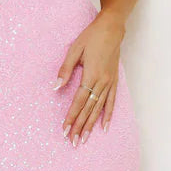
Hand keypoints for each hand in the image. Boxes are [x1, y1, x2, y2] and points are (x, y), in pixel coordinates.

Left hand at [54, 11, 125, 143]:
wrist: (112, 28)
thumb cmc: (91, 37)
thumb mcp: (74, 50)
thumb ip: (65, 70)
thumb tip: (56, 87)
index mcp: (91, 75)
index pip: (78, 101)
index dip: (71, 116)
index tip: (65, 129)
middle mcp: (102, 82)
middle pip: (88, 109)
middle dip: (80, 126)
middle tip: (73, 141)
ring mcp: (110, 82)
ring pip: (99, 108)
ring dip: (91, 125)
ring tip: (84, 138)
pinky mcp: (114, 81)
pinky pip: (111, 101)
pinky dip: (108, 115)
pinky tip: (104, 126)